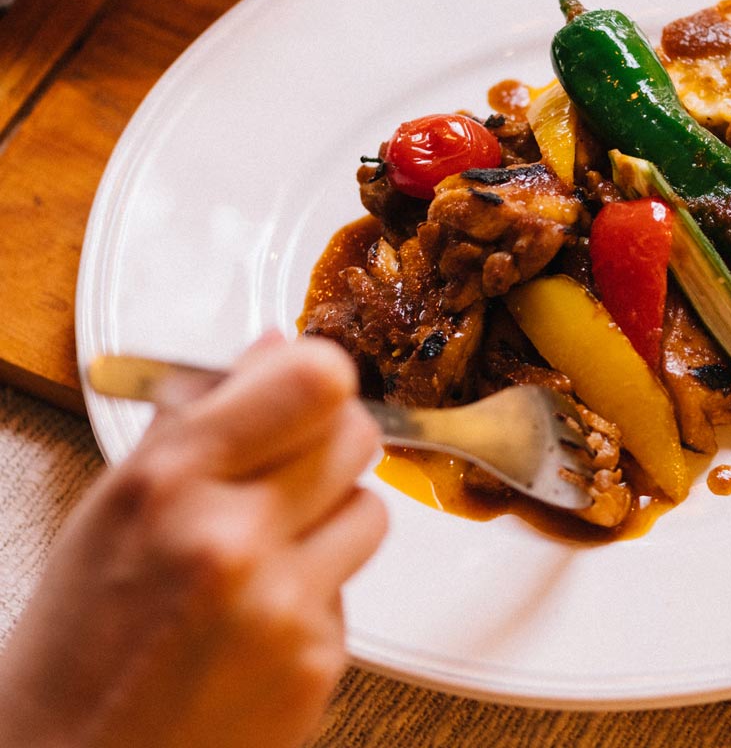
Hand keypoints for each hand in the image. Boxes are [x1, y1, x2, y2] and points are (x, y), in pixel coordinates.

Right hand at [0, 334, 386, 747]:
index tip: (309, 390)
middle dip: (332, 442)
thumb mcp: (114, 507)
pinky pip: (351, 589)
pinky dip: (317, 592)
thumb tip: (274, 347)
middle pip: (359, 435)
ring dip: (333, 520)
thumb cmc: (79, 644)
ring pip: (371, 509)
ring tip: (269, 555)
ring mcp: (282, 605)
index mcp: (171, 481)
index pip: (316, 378)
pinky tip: (259, 621)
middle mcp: (232, 537)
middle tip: (294, 468)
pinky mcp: (316, 663)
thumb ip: (199, 416)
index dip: (320, 378)